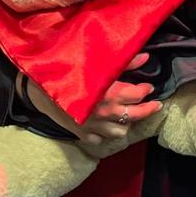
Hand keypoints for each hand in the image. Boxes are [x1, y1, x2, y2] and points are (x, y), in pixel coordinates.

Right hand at [19, 51, 161, 145]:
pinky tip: (105, 126)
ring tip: (128, 115)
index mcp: (111, 94)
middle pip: (135, 115)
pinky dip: (105, 134)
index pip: (138, 95)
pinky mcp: (81, 133)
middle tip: (155, 105)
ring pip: (120, 132)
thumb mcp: (99, 62)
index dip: (146, 90)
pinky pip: (99, 139)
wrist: (39, 86)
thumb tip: (146, 57)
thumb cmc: (71, 69)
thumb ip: (125, 62)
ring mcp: (93, 126)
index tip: (149, 86)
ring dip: (126, 124)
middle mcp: (106, 113)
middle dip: (148, 110)